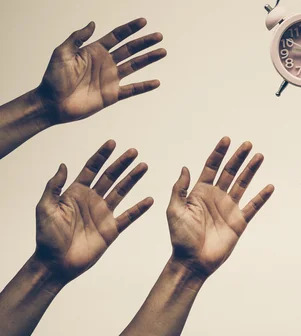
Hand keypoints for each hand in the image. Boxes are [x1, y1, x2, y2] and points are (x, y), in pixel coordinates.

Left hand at [34, 140, 153, 282]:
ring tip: (143, 166)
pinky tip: (149, 199)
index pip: (91, 169)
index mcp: (76, 193)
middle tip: (133, 151)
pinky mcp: (111, 229)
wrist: (56, 263)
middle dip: (121, 163)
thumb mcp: (45, 208)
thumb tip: (63, 165)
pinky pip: (128, 216)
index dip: (101, 155)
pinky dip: (139, 208)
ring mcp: (103, 213)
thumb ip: (54, 187)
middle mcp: (92, 200)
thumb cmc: (47, 237)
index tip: (112, 143)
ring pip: (121, 191)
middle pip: (110, 176)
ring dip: (132, 179)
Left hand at [37, 18, 165, 123]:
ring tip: (162, 52)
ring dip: (149, 59)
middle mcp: (106, 63)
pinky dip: (144, 86)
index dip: (130, 29)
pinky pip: (132, 90)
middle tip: (159, 36)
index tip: (143, 22)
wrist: (52, 103)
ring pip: (135, 66)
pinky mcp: (112, 95)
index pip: (117, 36)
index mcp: (95, 51)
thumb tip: (93, 24)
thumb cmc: (54, 78)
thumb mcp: (62, 53)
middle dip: (144, 42)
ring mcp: (111, 79)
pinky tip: (156, 82)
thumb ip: (77, 38)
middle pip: (130, 49)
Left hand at [167, 137, 273, 279]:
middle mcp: (216, 196)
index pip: (211, 167)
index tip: (226, 140)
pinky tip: (269, 186)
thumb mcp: (174, 211)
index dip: (218, 153)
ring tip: (259, 156)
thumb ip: (180, 190)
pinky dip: (261, 197)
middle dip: (238, 157)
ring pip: (242, 183)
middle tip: (247, 144)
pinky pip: (253, 206)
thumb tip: (185, 168)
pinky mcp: (239, 221)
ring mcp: (229, 208)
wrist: (192, 261)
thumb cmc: (180, 237)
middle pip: (230, 171)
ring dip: (251, 170)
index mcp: (200, 192)